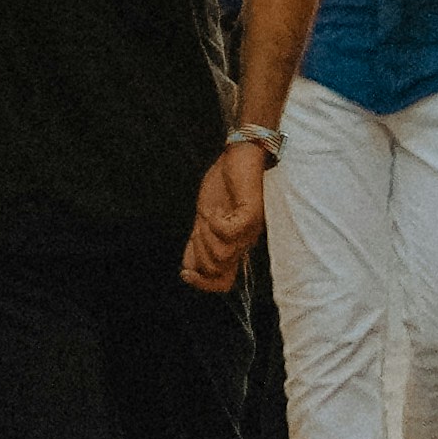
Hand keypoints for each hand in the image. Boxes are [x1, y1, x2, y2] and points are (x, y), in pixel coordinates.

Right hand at [184, 137, 270, 295]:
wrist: (240, 154)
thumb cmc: (224, 183)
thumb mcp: (204, 219)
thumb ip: (198, 244)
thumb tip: (187, 270)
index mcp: (234, 246)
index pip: (223, 283)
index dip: (202, 284)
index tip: (185, 273)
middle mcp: (245, 242)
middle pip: (216, 271)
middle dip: (199, 253)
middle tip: (200, 227)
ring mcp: (250, 230)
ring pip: (221, 255)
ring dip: (205, 236)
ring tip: (208, 214)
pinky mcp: (252, 215)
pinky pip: (228, 234)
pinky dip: (215, 223)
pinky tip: (215, 210)